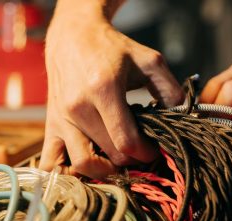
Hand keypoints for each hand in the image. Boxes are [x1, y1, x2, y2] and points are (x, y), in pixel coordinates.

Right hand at [39, 1, 183, 178]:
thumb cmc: (112, 48)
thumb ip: (170, 89)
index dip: (146, 153)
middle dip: (132, 161)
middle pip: (110, 155)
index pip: (126, 140)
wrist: (74, 36)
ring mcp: (61, 118)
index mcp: (104, 89)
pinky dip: (69, 173)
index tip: (154, 149)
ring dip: (105, 171)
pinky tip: (88, 167)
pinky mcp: (51, 123)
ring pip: (82, 165)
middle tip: (141, 152)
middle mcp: (79, 107)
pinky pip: (52, 162)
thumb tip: (180, 117)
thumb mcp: (149, 61)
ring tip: (118, 162)